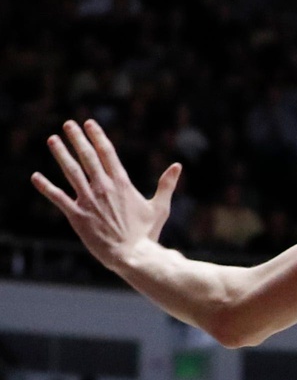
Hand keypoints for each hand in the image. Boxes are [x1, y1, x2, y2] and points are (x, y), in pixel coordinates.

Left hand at [32, 120, 180, 266]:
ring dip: (61, 154)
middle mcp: (103, 188)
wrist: (131, 255)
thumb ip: (166, 184)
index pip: (107, 153)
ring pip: (72, 172)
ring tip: (52, 139)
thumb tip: (178, 165)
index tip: (90, 123)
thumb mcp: (160, 207)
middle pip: (87, 157)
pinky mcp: (77, 216)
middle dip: (77, 139)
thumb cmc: (147, 233)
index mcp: (122, 183)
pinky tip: (35, 176)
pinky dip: (46, 187)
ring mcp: (88, 201)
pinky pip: (58, 198)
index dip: (97, 136)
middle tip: (69, 124)